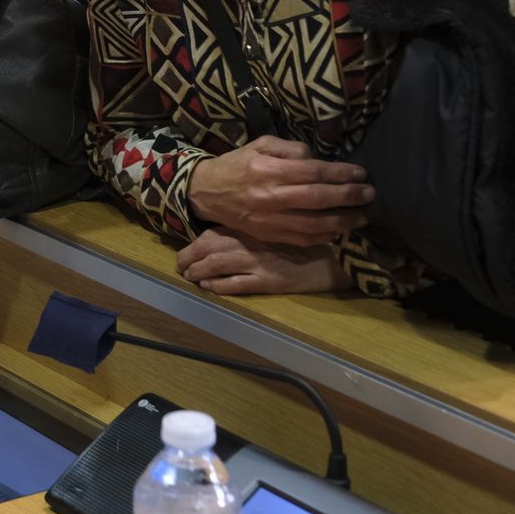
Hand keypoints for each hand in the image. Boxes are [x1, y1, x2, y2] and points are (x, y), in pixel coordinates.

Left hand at [176, 227, 353, 294]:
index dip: (195, 242)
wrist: (335, 256)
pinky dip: (218, 285)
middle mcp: (251, 243)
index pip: (214, 232)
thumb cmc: (307, 240)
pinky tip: (209, 286)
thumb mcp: (278, 228)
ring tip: (190, 277)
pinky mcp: (268, 281)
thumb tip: (229, 234)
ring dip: (198, 271)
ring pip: (217, 266)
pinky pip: (236, 284)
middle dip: (189, 257)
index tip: (185, 250)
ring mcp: (258, 262)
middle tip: (180, 266)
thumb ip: (256, 227)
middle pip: (209, 248)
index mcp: (253, 228)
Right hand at [187, 136, 372, 245]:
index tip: (361, 173)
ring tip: (362, 216)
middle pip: (317, 199)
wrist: (207, 193)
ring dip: (342, 221)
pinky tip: (340, 231)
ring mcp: (269, 220)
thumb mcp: (259, 145)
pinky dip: (325, 237)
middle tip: (369, 194)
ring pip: (313, 225)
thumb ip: (290, 149)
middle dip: (348, 197)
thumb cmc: (236, 165)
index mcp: (266, 170)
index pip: (312, 172)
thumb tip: (316, 159)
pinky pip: (302, 240)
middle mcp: (269, 197)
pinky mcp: (268, 235)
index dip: (340, 174)